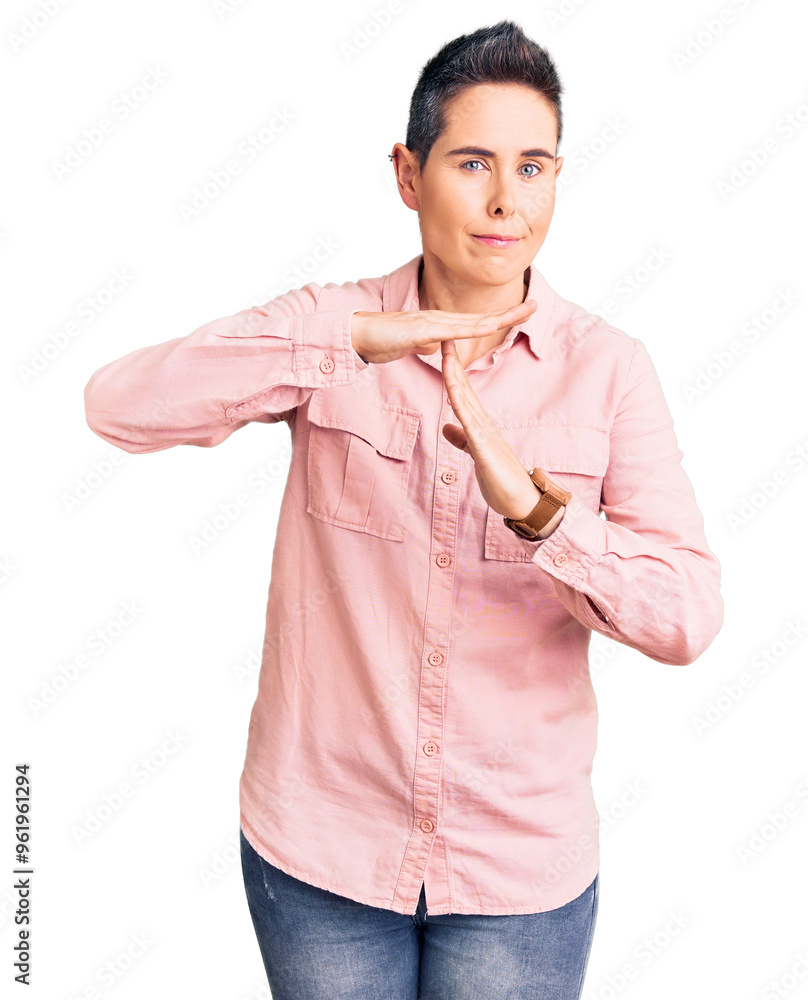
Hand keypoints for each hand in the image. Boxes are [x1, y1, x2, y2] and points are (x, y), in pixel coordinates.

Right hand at [350, 299, 536, 364]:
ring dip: (499, 317)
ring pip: (472, 321)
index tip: (521, 313)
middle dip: (510, 312)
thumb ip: (426, 345)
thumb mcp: (411, 347)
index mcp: (439, 325)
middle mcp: (439, 319)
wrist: (358, 334)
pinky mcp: (420, 330)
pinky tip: (487, 326)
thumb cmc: (381, 340)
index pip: (476, 323)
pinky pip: (450, 331)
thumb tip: (438, 349)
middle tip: (536, 305)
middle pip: (482, 317)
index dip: (500, 318)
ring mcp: (431, 322)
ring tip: (523, 311)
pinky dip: (470, 330)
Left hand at [439, 339, 565, 535]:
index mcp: (479, 425)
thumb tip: (447, 428)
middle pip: (464, 387)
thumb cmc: (501, 479)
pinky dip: (460, 405)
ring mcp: (484, 433)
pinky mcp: (484, 447)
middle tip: (444, 333)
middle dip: (452, 361)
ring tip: (446, 352)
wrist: (521, 500)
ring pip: (465, 399)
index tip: (443, 348)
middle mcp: (483, 423)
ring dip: (455, 375)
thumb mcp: (475, 454)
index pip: (462, 391)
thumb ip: (462, 439)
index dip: (452, 369)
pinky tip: (452, 391)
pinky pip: (469, 422)